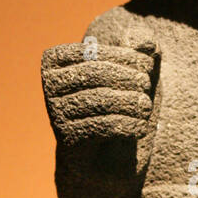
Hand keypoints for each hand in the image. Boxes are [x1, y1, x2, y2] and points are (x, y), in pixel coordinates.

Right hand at [41, 34, 158, 146]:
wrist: (102, 154)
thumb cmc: (115, 102)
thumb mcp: (128, 74)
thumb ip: (138, 54)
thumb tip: (148, 42)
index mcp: (57, 61)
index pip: (92, 52)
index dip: (123, 56)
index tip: (148, 64)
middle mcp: (49, 85)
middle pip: (94, 74)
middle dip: (127, 77)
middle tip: (147, 85)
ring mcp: (55, 112)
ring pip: (99, 100)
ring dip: (129, 101)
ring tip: (146, 106)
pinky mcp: (67, 137)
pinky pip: (101, 126)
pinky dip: (126, 124)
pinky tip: (141, 126)